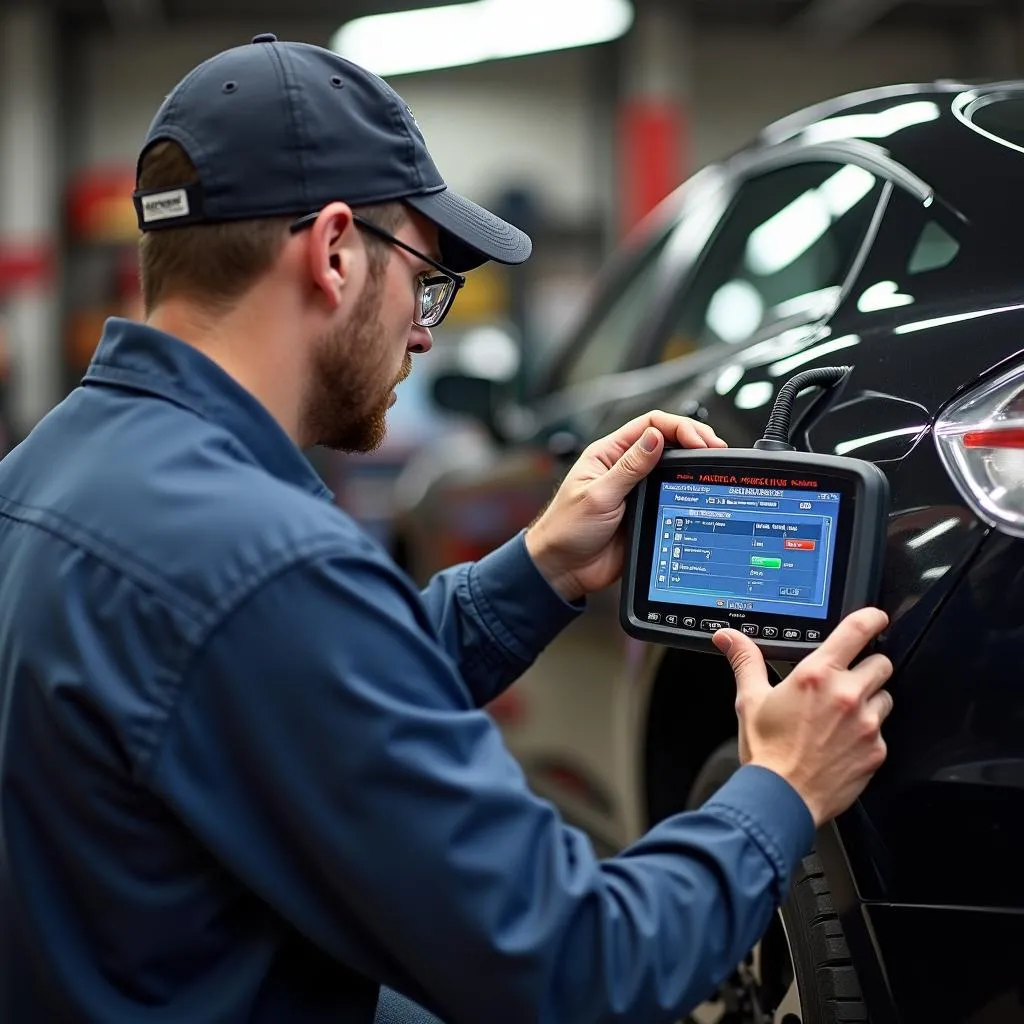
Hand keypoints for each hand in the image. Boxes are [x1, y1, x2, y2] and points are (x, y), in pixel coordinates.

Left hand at [525, 410, 724, 601]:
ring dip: (692, 466)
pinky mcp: (645, 512)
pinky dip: (687, 491)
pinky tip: (698, 491)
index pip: (649, 425)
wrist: (563, 569)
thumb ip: (628, 468)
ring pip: (672, 469)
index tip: (698, 439)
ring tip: (711, 467)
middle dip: (693, 442)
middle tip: (714, 450)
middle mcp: (623, 469)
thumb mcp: (598, 495)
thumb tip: (655, 438)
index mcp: (608, 454)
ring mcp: (636, 491)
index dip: (678, 427)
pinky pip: (671, 496)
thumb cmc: (565, 529)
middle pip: (666, 442)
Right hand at [712, 608, 893, 827]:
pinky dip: (868, 733)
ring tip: (843, 716)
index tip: (875, 618)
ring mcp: (866, 724)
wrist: (781, 799)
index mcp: (817, 676)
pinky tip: (844, 742)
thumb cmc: (766, 751)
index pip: (857, 631)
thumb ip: (746, 661)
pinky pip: (883, 732)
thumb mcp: (751, 699)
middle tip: (846, 681)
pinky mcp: (877, 751)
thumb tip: (728, 638)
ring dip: (871, 700)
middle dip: (867, 667)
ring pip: (886, 697)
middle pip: (881, 663)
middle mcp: (847, 695)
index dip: (871, 618)